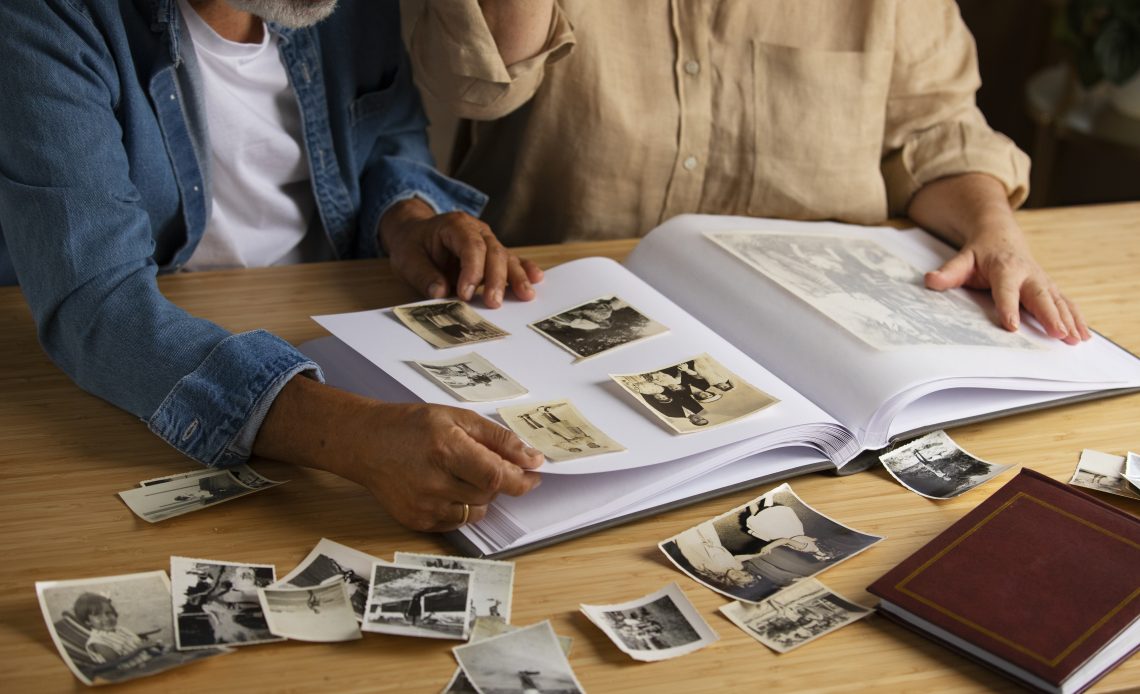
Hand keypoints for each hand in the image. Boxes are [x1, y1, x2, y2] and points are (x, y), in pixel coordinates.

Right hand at [253, 377, 543, 531]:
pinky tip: (445, 485)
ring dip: (480, 494)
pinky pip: (457, 521)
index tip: (533, 474)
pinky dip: (461, 506)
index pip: (496, 477)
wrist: (366, 443)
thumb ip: (497, 439)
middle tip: (483, 462)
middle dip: (497, 480)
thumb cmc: (411, 425)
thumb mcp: (457, 417)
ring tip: (460, 472)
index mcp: (445, 449)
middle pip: (489, 494)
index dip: (520, 479)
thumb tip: (532, 459)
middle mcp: (434, 481)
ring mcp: (424, 506)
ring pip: (476, 510)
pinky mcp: (417, 521)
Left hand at [380, 197, 543, 307]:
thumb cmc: (412, 245)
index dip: (471, 271)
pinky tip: (536, 278)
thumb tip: (439, 292)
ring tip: (526, 295)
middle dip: (496, 279)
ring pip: (506, 258)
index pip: (470, 246)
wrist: (415, 235)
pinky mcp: (493, 256)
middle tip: (494, 303)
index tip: (465, 294)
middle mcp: (477, 231)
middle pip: (494, 252)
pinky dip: (524, 270)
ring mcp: (488, 242)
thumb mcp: (407, 258)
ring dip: (516, 277)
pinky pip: (512, 261)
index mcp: (455, 225)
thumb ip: (423, 275)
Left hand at [907, 173, 1089, 344]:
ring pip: (1058, 300)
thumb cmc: (980, 252)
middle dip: (1050, 315)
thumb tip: (930, 280)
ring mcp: (1042, 281)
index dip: (1009, 307)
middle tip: (1059, 334)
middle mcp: (1028, 274)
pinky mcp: (1050, 287)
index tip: (1012, 325)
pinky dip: (1076, 318)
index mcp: (1005, 268)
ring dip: (1069, 320)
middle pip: (1040, 296)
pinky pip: (1065, 303)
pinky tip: (1084, 335)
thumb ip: (948, 272)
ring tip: (1076, 339)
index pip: (1006, 290)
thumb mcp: (962, 258)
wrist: (1000, 235)